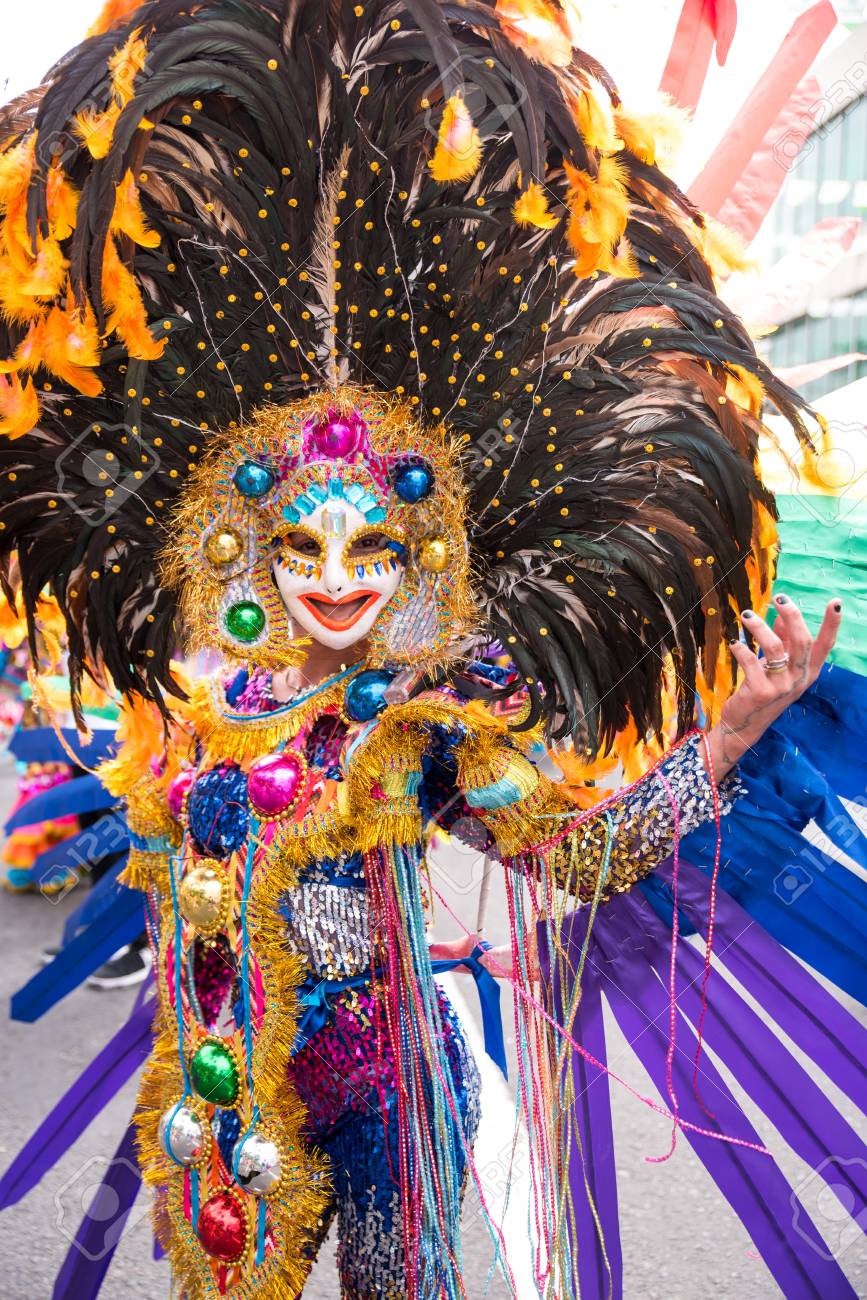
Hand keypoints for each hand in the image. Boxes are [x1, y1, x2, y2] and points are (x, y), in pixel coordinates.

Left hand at [708, 593, 842, 775]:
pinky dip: (740, 649)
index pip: (825, 645)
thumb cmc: (763, 689)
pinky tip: (734, 644)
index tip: (836, 602)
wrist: (744, 724)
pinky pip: (750, 661)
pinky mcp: (761, 692)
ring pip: (775, 647)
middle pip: (802, 641)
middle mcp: (799, 679)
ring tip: (746, 615)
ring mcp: (781, 687)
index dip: (832, 624)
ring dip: (759, 627)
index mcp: (808, 671)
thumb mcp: (778, 666)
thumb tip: (781, 614)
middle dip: (792, 615)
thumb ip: (782, 641)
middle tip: (779, 597)